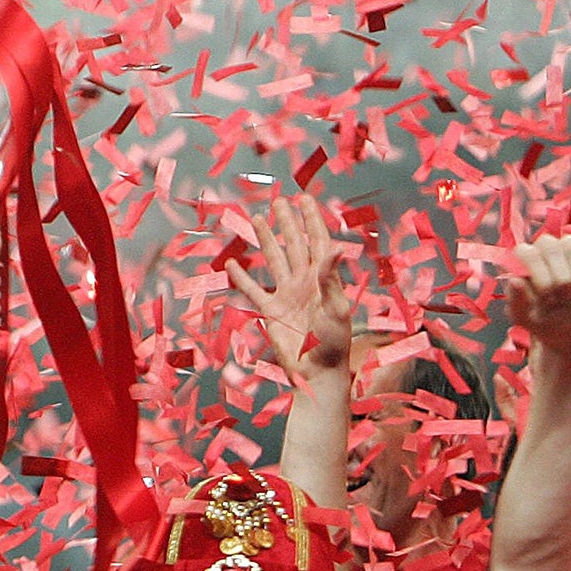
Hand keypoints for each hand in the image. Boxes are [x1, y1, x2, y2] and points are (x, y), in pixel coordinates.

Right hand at [225, 194, 351, 378]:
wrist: (316, 372)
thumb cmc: (333, 343)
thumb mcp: (336, 308)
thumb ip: (331, 277)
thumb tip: (335, 247)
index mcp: (323, 278)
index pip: (317, 241)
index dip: (311, 219)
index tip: (304, 198)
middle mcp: (304, 282)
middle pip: (294, 244)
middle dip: (287, 222)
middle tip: (279, 202)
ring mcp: (286, 295)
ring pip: (274, 260)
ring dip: (265, 240)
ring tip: (257, 219)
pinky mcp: (271, 312)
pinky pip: (253, 290)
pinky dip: (242, 278)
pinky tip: (233, 263)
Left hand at [508, 232, 570, 361]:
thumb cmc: (545, 322)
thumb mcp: (526, 319)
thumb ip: (516, 301)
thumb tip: (514, 280)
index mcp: (525, 264)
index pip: (527, 251)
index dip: (538, 272)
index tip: (546, 294)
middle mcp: (546, 252)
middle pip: (550, 244)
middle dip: (559, 276)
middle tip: (562, 298)